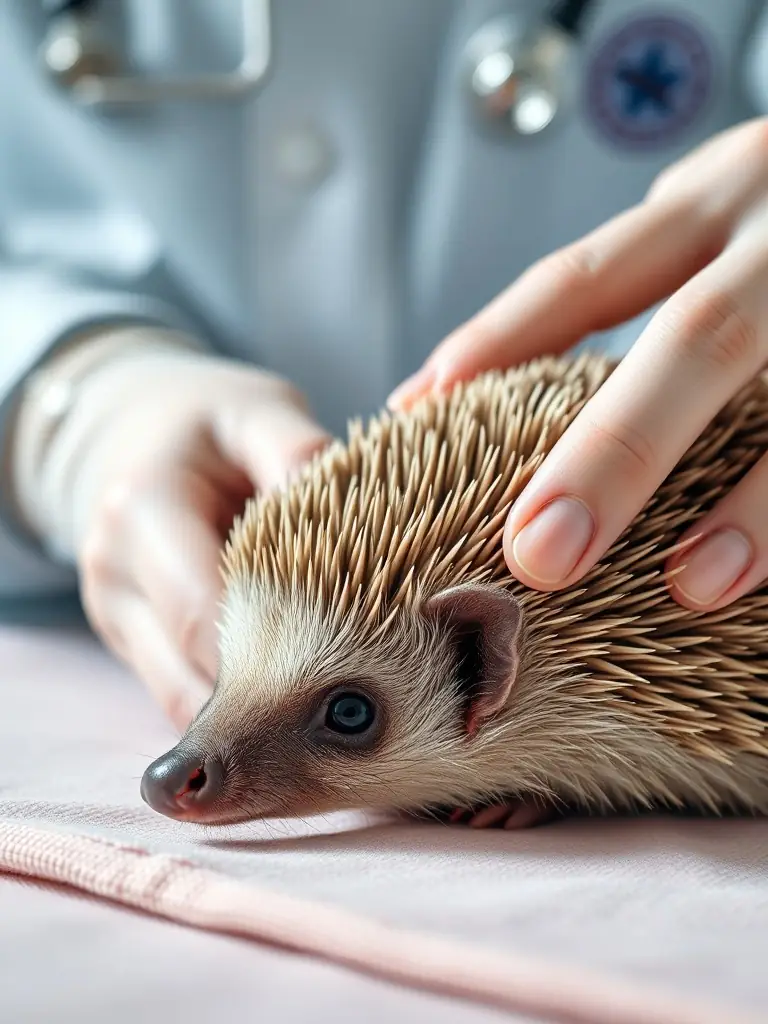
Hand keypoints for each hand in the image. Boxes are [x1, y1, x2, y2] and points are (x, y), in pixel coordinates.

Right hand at [35, 337, 329, 730]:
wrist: (124, 430)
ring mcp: (114, 613)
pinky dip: (233, 706)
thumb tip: (356, 510)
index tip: (356, 672)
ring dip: (249, 719)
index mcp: (142, 510)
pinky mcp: (128, 637)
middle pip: (191, 675)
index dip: (276, 657)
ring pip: (181, 702)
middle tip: (351, 714)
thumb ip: (296, 452)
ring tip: (324, 722)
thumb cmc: (204, 423)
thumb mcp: (253, 411)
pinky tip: (286, 708)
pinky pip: (180, 693)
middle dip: (271, 703)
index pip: (206, 614)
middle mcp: (114, 573)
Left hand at [389, 117, 767, 611]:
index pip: (587, 277)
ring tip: (693, 586)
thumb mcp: (716, 221)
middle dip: (616, 450)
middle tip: (539, 553)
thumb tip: (463, 383)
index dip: (500, 346)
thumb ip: (629, 286)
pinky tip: (763, 583)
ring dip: (757, 506)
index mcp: (718, 201)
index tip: (417, 417)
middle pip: (699, 338)